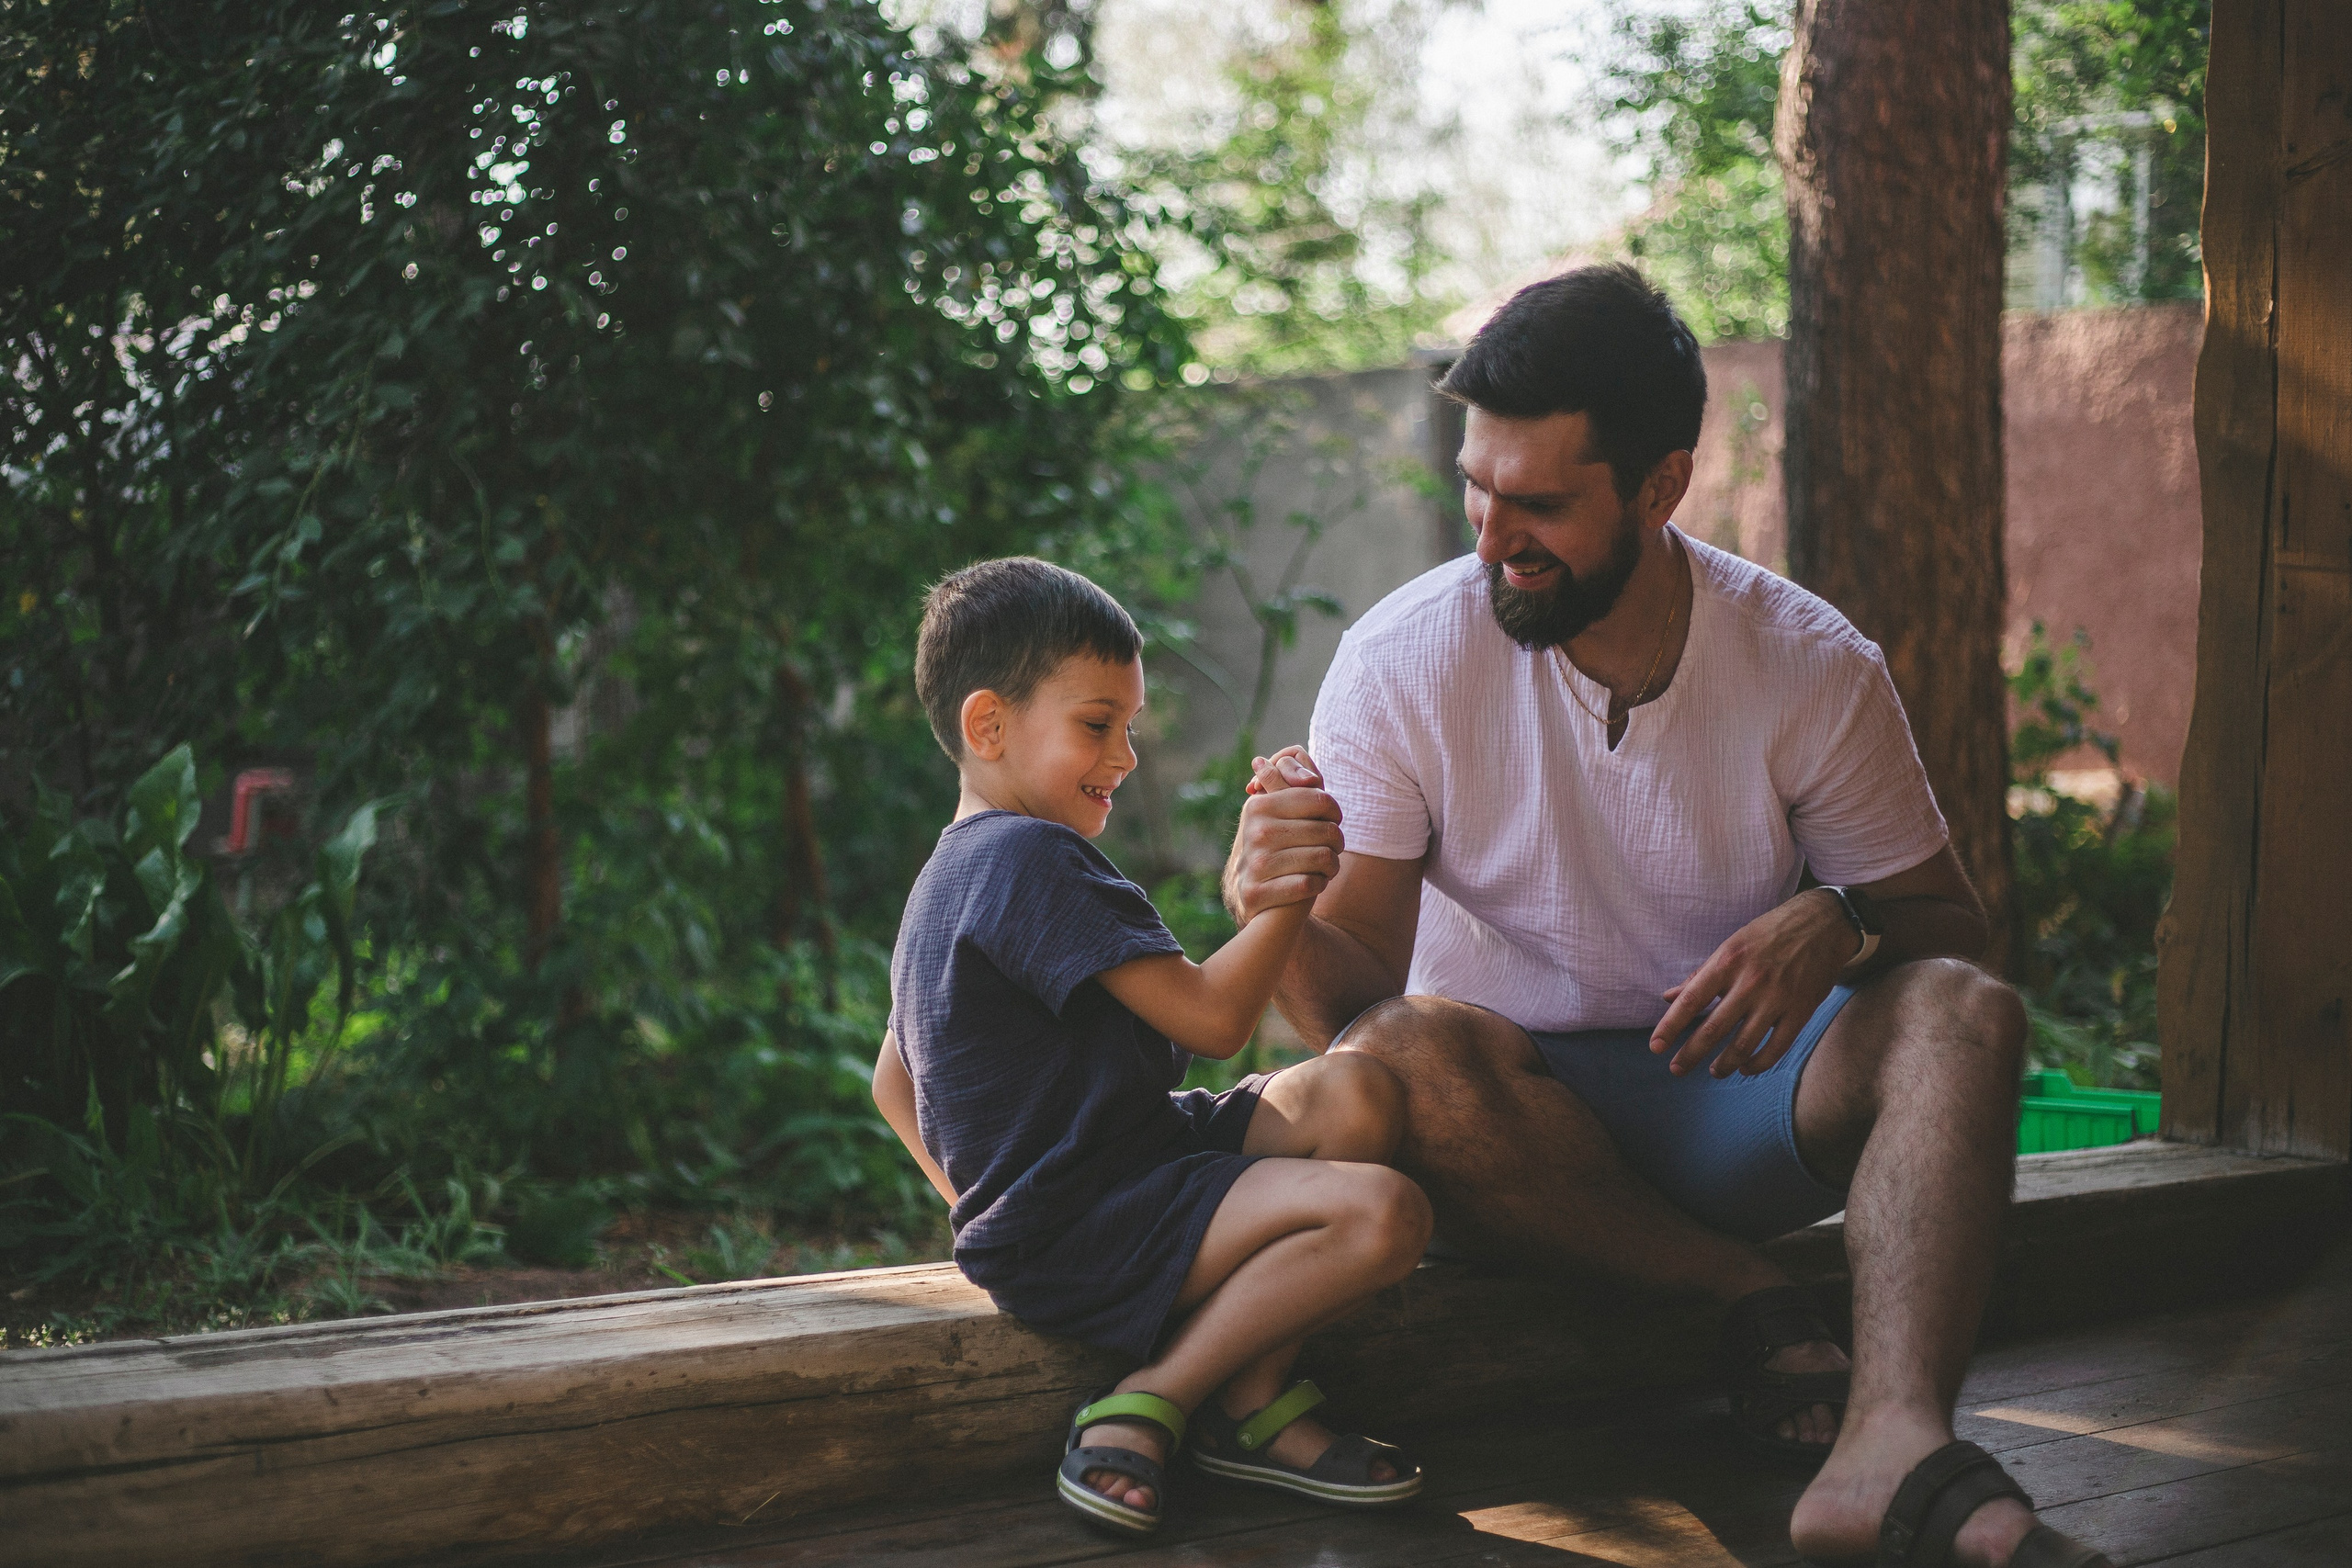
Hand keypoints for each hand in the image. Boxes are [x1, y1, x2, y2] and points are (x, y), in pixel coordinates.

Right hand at [1223, 747, 1341, 924]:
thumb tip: (1309, 777)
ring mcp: (1255, 862)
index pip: (1319, 798)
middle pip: (1328, 830)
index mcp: (1259, 805)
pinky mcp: (1258, 893)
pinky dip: (1318, 884)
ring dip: (1332, 865)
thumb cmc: (1275, 847)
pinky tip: (1313, 883)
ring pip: (1324, 857)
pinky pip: (1309, 884)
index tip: (1332, 821)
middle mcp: (1255, 831)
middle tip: (1331, 848)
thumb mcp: (1275, 811)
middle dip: (1337, 842)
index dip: (1334, 812)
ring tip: (1325, 867)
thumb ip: (1291, 784)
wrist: (1251, 895)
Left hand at [1651, 890, 1856, 1077]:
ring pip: (1744, 1044)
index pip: (1690, 1000)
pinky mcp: (1801, 1011)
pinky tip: (1746, 1067)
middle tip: (1676, 1069)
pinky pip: (1776, 1048)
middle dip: (1690, 1054)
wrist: (1822, 924)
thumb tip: (1668, 998)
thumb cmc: (1768, 934)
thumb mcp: (1730, 946)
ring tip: (1714, 1071)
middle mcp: (1750, 981)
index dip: (1670, 1026)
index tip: (1655, 1047)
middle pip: (1713, 1029)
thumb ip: (1699, 975)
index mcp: (1727, 962)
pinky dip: (1758, 1064)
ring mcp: (1777, 998)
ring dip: (1724, 1064)